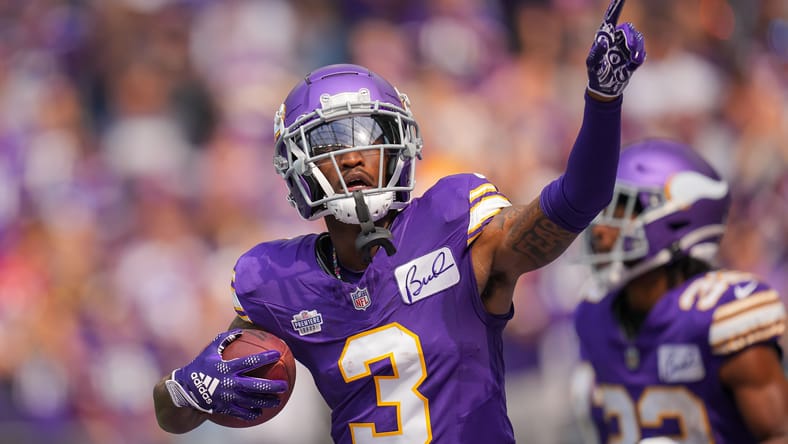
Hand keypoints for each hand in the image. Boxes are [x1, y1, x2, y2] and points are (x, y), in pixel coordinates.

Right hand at [164, 329, 287, 420]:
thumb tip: (240, 330)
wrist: (184, 389)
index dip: (264, 358)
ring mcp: (227, 397)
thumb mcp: (210, 350)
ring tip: (277, 400)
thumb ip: (225, 339)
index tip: (277, 355)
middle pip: (255, 385)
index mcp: (227, 367)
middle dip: (272, 386)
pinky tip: (260, 412)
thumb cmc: (200, 366)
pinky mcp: (224, 408)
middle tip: (284, 385)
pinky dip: (251, 413)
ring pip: (251, 401)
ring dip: (266, 401)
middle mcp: (229, 383)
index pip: (249, 362)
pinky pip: (241, 413)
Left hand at [586, 0, 645, 98]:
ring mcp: (626, 47)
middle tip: (631, 50)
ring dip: (638, 48)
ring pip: (638, 39)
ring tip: (634, 61)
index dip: (617, 5)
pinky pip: (642, 52)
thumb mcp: (591, 65)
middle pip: (629, 29)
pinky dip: (639, 57)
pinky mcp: (633, 56)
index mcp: (605, 36)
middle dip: (631, 38)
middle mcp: (617, 39)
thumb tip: (604, 42)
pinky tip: (633, 65)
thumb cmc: (595, 74)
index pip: (612, 17)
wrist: (606, 87)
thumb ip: (596, 53)